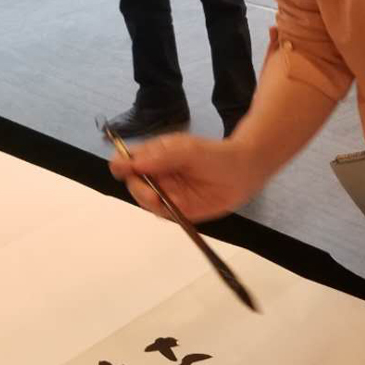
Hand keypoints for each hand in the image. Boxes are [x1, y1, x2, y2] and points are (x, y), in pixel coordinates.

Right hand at [109, 133, 266, 221]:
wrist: (244, 172)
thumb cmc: (216, 155)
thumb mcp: (188, 150)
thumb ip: (160, 156)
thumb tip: (131, 162)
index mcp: (154, 155)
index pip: (127, 160)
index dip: (121, 165)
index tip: (122, 170)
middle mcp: (156, 174)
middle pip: (133, 184)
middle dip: (139, 189)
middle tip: (152, 194)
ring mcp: (166, 192)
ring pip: (146, 201)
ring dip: (151, 202)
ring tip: (165, 200)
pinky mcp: (178, 209)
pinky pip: (164, 213)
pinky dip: (166, 212)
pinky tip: (176, 206)